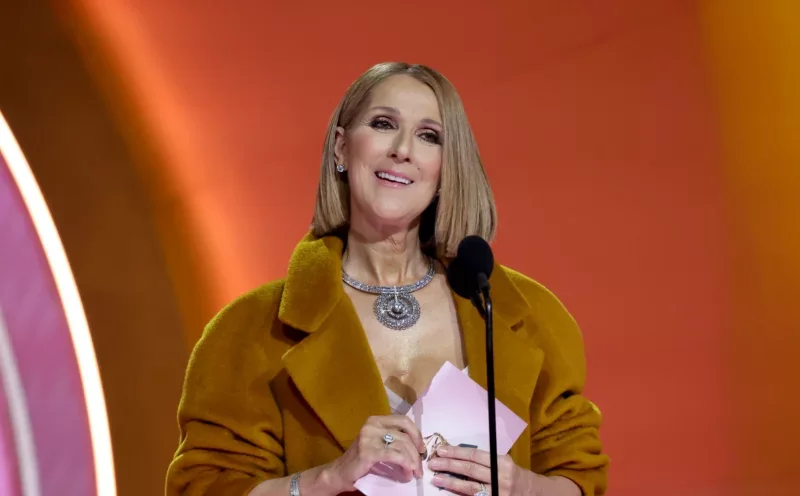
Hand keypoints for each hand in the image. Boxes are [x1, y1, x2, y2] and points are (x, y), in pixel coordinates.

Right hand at [323, 415, 425, 493]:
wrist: (340, 473)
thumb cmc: (361, 461)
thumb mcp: (378, 444)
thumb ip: (393, 439)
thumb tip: (418, 446)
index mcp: (376, 420)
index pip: (404, 421)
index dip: (416, 434)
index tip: (421, 449)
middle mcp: (372, 424)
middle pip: (405, 435)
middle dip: (416, 452)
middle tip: (419, 467)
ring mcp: (368, 437)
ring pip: (401, 445)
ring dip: (412, 461)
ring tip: (414, 473)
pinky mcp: (368, 451)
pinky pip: (394, 455)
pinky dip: (405, 464)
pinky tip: (407, 472)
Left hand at [426, 445, 554, 495]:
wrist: (534, 494)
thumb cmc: (515, 475)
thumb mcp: (504, 463)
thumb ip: (486, 460)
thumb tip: (459, 456)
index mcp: (502, 463)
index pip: (475, 455)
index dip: (457, 452)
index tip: (441, 450)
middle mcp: (500, 478)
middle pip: (470, 470)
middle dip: (449, 465)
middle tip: (433, 462)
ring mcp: (497, 493)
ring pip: (470, 487)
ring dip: (450, 482)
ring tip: (436, 478)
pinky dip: (459, 495)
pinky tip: (448, 492)